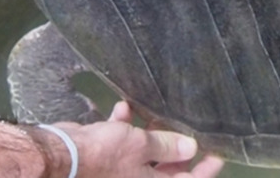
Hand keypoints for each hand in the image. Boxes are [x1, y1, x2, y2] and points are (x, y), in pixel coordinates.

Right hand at [53, 101, 224, 177]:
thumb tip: (191, 149)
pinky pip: (122, 144)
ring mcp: (120, 172)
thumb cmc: (106, 155)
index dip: (204, 170)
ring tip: (156, 112)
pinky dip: (124, 127)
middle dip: (176, 146)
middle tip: (190, 126)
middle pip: (166, 169)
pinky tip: (123, 108)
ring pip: (144, 154)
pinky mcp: (105, 159)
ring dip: (149, 132)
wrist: (62, 155)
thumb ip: (168, 147)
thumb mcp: (142, 147)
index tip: (218, 155)